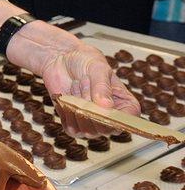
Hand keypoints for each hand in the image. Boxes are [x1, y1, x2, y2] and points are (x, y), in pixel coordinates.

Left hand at [7, 28, 140, 136]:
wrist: (61, 59)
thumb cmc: (84, 61)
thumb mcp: (97, 68)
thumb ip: (102, 86)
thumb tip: (106, 106)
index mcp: (125, 104)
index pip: (128, 121)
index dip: (117, 118)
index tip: (104, 105)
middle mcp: (110, 118)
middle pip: (105, 129)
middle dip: (91, 105)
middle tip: (85, 81)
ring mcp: (92, 123)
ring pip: (88, 130)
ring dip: (78, 106)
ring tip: (76, 84)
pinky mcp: (74, 124)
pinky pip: (72, 129)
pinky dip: (66, 112)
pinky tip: (66, 96)